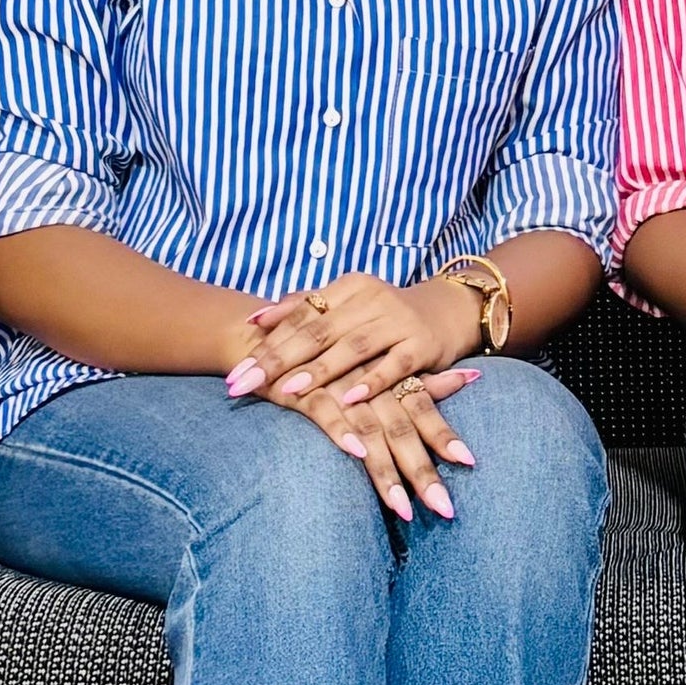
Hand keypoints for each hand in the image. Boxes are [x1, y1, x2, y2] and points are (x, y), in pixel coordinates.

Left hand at [224, 272, 482, 407]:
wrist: (450, 310)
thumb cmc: (386, 314)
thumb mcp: (348, 304)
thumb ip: (304, 307)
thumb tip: (255, 318)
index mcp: (348, 287)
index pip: (299, 314)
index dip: (265, 342)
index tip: (235, 370)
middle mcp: (371, 299)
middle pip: (317, 331)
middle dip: (277, 360)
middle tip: (244, 384)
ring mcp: (398, 321)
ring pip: (352, 347)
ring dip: (319, 370)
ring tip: (287, 390)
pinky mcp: (423, 345)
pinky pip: (394, 365)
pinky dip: (372, 382)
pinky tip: (349, 398)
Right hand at [256, 365, 482, 520]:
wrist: (271, 333)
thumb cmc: (335, 353)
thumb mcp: (381, 363)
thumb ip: (424, 378)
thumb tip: (472, 377)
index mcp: (388, 378)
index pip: (422, 410)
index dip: (444, 436)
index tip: (469, 462)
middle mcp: (370, 384)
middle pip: (401, 431)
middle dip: (422, 473)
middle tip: (444, 509)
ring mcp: (338, 386)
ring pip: (369, 431)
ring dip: (385, 472)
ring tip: (403, 509)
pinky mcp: (305, 390)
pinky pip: (325, 413)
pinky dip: (342, 431)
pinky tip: (357, 454)